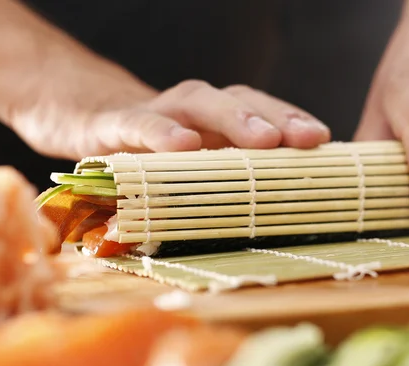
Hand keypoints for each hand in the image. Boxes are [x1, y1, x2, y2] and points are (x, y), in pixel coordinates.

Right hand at [4, 65, 330, 159]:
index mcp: (212, 122)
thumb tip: (267, 220)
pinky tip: (181, 144)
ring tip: (260, 140)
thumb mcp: (184, 171)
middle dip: (275, 118)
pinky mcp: (113, 125)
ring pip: (198, 103)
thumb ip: (216, 186)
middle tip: (306, 140)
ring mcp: (154, 112)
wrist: (84, 119)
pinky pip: (138, 124)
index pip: (260, 113)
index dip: (291, 123)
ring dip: (232, 118)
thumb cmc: (145, 154)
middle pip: (239, 102)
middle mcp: (190, 111)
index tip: (324, 143)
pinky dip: (160, 132)